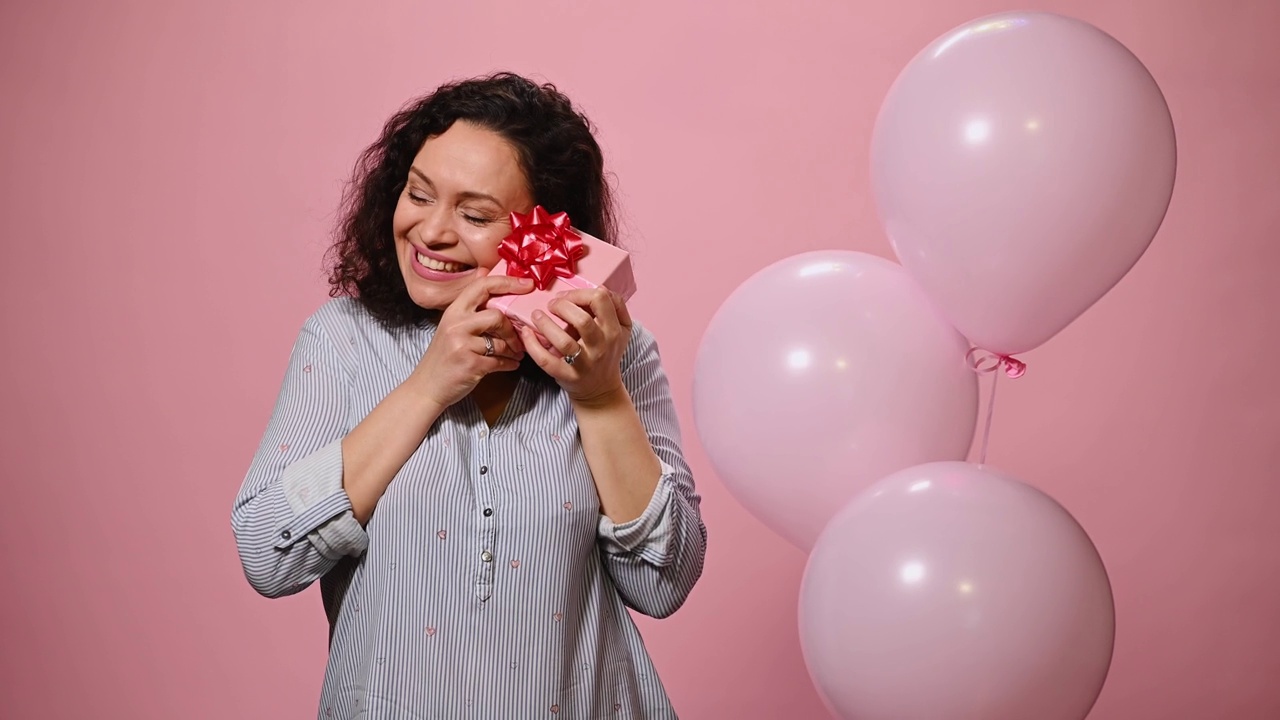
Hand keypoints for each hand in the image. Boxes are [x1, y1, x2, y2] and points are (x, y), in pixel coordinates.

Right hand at [408, 269, 533, 408]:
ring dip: (513, 350)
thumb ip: (470, 309)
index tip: (527, 285)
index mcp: (453, 311)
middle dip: (512, 329)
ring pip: (500, 342)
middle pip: (497, 316)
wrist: (427, 388)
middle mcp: (456, 325)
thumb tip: (487, 275)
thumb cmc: (442, 358)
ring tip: (516, 353)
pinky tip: (511, 364)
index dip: (508, 283)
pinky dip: (509, 364)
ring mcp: (462, 345)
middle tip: (519, 338)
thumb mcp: (451, 328)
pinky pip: (500, 361)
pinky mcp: (471, 365)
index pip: (482, 286)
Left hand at [521, 287, 632, 405]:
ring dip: (546, 324)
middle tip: (552, 305)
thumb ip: (616, 306)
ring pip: (564, 341)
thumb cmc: (607, 353)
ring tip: (536, 315)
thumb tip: (600, 287)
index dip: (580, 293)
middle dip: (563, 306)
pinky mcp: (567, 375)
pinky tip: (527, 333)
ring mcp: (584, 363)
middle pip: (582, 319)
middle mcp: (601, 346)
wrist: (601, 390)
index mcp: (613, 330)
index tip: (567, 298)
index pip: (601, 300)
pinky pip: (547, 360)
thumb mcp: (622, 329)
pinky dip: (533, 346)